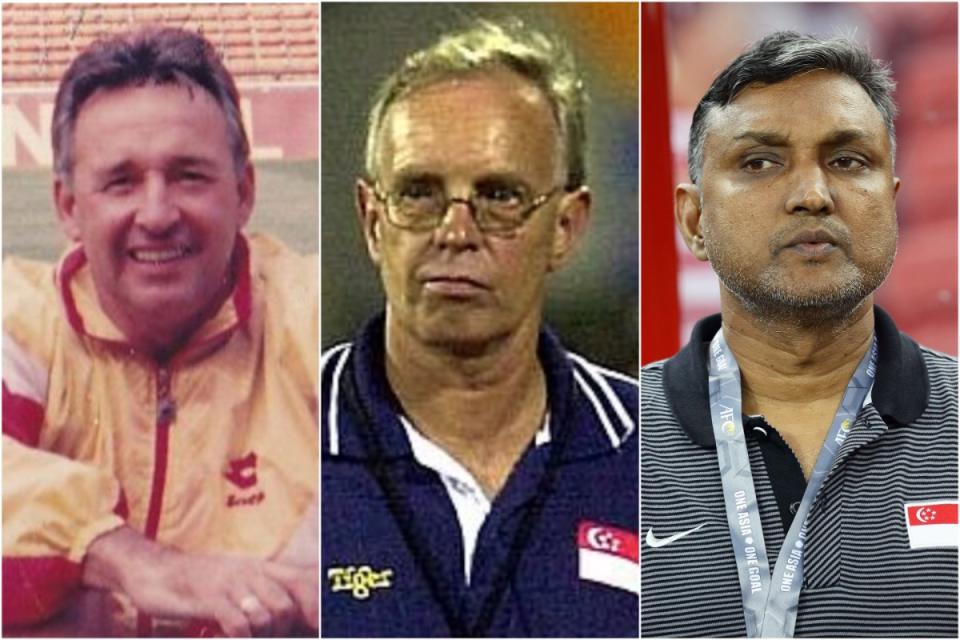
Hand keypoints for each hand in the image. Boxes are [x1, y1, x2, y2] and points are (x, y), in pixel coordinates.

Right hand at [83, 526, 309, 635]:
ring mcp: (230, 584)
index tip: (318, 628)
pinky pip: (238, 625)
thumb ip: (260, 596)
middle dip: (280, 633)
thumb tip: (284, 618)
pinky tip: (224, 639)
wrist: (153, 569)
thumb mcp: (235, 583)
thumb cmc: (197, 583)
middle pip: (287, 607)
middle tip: (261, 638)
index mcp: (262, 570)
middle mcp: (251, 573)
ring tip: (242, 639)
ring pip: (267, 616)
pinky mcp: (209, 597)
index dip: (316, 609)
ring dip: (259, 638)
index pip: (304, 583)